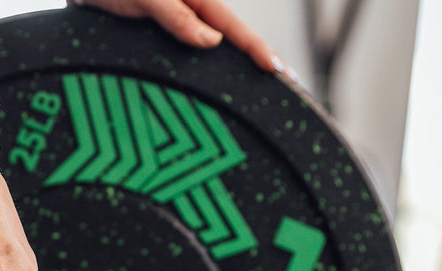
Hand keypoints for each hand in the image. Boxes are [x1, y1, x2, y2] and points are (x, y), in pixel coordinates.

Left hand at [70, 0, 281, 73]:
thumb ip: (175, 15)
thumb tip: (211, 41)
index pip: (233, 28)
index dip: (257, 50)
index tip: (279, 72)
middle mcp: (188, 9)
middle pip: (229, 39)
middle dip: (254, 60)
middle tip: (284, 87)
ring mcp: (175, 22)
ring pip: (210, 47)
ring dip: (231, 66)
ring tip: (256, 90)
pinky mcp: (157, 34)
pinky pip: (186, 53)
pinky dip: (202, 69)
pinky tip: (209, 85)